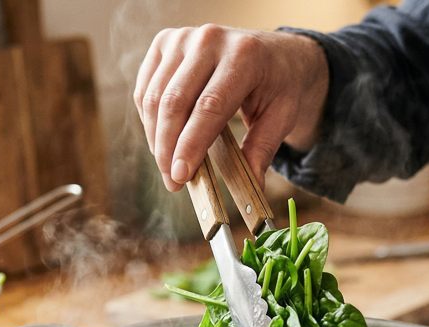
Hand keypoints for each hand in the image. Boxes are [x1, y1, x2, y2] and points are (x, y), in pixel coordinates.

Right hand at [134, 24, 327, 191]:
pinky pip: (146, 89)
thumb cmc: (278, 85)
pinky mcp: (164, 43)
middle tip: (173, 183)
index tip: (180, 176)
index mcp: (244, 55)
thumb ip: (263, 149)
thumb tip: (251, 187)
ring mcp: (183, 38)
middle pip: (175, 102)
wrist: (274, 52)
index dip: (190, 144)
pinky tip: (161, 141)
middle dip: (168, 148)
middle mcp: (210, 39)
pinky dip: (149, 121)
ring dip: (155, 139)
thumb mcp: (283, 116)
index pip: (209, 106)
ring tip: (167, 167)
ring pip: (154, 97)